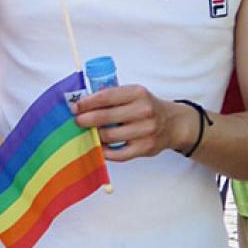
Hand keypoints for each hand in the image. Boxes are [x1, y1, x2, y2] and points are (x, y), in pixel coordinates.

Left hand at [72, 85, 194, 160]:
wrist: (173, 123)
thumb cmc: (146, 107)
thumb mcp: (134, 94)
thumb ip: (112, 97)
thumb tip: (82, 104)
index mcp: (138, 93)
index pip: (106, 97)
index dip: (87, 103)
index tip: (75, 107)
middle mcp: (143, 111)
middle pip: (105, 117)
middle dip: (86, 120)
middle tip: (77, 121)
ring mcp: (145, 131)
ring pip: (109, 136)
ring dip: (95, 135)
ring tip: (89, 133)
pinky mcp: (144, 148)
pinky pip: (118, 154)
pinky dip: (105, 151)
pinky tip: (99, 147)